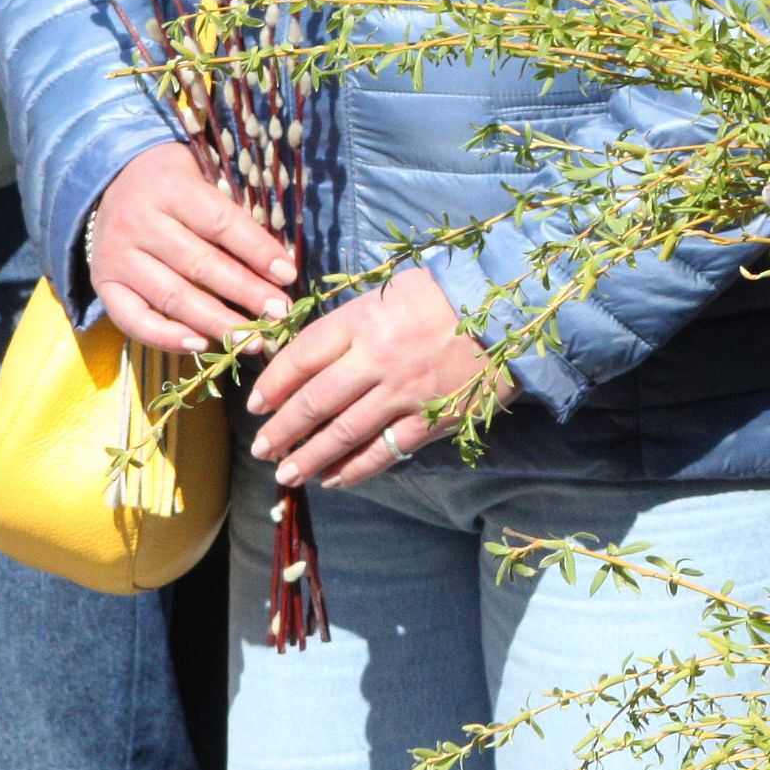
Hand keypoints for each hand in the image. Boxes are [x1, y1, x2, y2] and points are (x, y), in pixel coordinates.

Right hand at [88, 141, 298, 353]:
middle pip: (200, 265)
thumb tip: (279, 267)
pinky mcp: (104, 284)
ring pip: (172, 297)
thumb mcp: (204, 180)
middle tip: (280, 315)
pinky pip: (134, 320)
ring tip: (253, 340)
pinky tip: (201, 345)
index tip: (289, 275)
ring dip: (217, 322)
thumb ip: (233, 218)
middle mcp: (139, 222)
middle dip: (246, 293)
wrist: (111, 181)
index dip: (258, 251)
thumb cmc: (174, 184)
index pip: (222, 224)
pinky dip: (167, 338)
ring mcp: (117, 256)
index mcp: (171, 189)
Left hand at [243, 264, 517, 487]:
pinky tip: (335, 480)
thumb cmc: (450, 292)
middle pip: (315, 401)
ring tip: (286, 474)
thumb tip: (308, 354)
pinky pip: (385, 451)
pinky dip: (356, 469)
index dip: (272, 383)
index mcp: (364, 319)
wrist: (514, 310)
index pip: (302, 356)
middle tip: (261, 448)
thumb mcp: (393, 289)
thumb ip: (352, 321)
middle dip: (282, 429)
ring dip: (309, 457)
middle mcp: (378, 358)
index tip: (256, 404)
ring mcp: (405, 393)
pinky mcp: (433, 419)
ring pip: (344, 434)